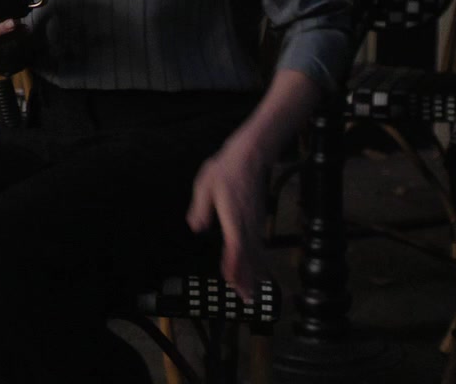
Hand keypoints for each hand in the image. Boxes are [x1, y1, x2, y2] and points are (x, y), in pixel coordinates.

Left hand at [186, 138, 268, 302]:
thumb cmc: (226, 169)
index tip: (231, 279)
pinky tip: (258, 272)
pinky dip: (258, 262)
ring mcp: (255, 221)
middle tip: (245, 299)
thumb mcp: (205, 185)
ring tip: (251, 293)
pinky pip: (259, 245)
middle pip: (249, 255)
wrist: (251, 155)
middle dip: (247, 278)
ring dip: (254, 274)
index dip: (234, 263)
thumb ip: (200, 208)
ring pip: (256, 252)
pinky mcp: (258, 220)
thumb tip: (196, 227)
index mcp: (233, 214)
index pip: (236, 243)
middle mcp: (247, 221)